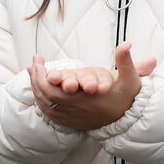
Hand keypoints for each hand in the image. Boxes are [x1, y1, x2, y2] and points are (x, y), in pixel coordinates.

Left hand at [31, 43, 157, 131]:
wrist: (126, 119)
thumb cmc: (126, 97)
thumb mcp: (130, 79)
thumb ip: (126, 61)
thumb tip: (127, 43)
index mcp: (87, 98)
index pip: (55, 90)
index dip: (42, 76)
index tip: (38, 61)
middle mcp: (77, 108)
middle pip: (46, 95)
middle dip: (36, 78)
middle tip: (34, 64)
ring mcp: (71, 115)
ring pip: (44, 103)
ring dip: (36, 86)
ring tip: (33, 70)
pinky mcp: (69, 120)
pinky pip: (48, 110)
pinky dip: (40, 97)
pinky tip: (38, 85)